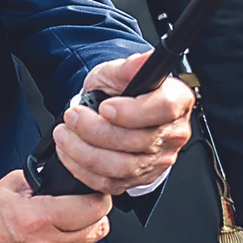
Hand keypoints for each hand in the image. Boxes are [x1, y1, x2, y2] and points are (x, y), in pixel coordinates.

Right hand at [0, 170, 110, 242]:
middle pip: (98, 230)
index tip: (93, 193)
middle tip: (80, 208)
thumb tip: (60, 178)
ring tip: (54, 227)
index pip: (95, 208)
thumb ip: (38, 182)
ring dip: (78, 237)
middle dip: (93, 216)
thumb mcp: (5, 189)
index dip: (98, 197)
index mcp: (38, 219)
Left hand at [52, 53, 194, 195]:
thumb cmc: (117, 92)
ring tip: (65, 134)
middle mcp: (173, 133)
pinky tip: (70, 153)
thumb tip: (142, 60)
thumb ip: (129, 66)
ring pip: (122, 166)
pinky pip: (110, 183)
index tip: (105, 107)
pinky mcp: (139, 179)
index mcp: (177, 101)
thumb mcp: (118, 71)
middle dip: (96, 130)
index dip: (133, 111)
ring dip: (85, 152)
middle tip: (72, 116)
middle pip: (138, 141)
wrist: (108, 111)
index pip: (164, 109)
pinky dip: (83, 170)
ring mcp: (158, 160)